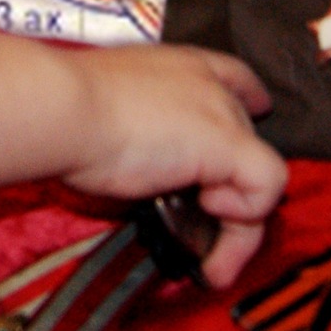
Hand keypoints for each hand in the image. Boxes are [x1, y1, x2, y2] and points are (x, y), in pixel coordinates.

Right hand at [62, 44, 284, 288]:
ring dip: (239, 226)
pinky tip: (207, 213)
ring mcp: (222, 113)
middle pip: (246, 138)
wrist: (65, 109)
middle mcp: (207, 84)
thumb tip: (139, 173)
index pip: (235, 77)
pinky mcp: (228, 144)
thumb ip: (136, 134)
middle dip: (232, 186)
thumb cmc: (68, 111)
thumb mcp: (108, 112)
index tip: (257, 113)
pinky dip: (243, 215)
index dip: (249, 101)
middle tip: (205, 225)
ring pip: (259, 174)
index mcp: (179, 68)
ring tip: (212, 262)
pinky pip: (266, 188)